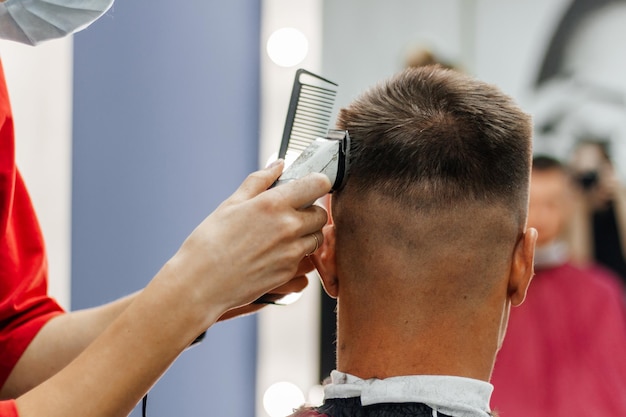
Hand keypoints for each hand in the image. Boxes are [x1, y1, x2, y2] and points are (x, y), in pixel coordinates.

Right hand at [164, 160, 330, 329]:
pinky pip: (304, 259)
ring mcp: (291, 252)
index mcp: (274, 203)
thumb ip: (259, 181)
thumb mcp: (232, 203)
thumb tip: (278, 165)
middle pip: (321, 214)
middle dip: (310, 211)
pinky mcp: (289, 272)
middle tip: (291, 213)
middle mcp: (288, 227)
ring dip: (306, 234)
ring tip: (281, 235)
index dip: (317, 183)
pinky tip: (272, 254)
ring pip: (316, 237)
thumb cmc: (210, 241)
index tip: (311, 186)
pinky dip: (295, 254)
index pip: (318, 184)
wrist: (200, 283)